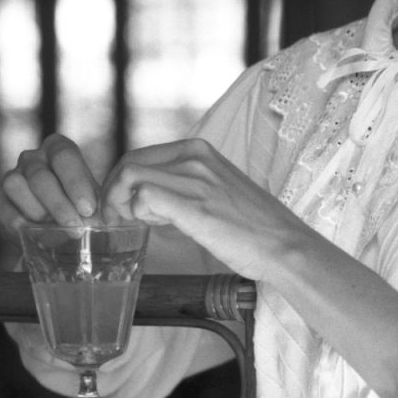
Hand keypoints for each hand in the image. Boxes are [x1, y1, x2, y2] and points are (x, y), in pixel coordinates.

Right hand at [0, 135, 103, 240]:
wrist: (59, 230)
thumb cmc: (82, 209)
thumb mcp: (95, 204)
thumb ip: (98, 208)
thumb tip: (97, 221)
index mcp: (58, 149)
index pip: (64, 155)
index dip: (76, 182)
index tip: (87, 209)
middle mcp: (32, 158)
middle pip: (40, 176)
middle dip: (59, 205)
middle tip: (76, 227)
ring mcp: (11, 175)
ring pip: (16, 186)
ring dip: (38, 213)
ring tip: (58, 231)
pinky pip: (1, 207)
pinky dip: (18, 223)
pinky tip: (35, 235)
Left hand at [101, 139, 302, 284]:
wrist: (285, 246)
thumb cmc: (255, 227)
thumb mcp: (218, 190)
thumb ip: (186, 186)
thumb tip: (151, 199)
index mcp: (200, 151)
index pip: (141, 155)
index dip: (122, 181)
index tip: (123, 205)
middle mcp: (195, 158)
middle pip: (128, 162)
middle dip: (113, 192)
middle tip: (118, 218)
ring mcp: (194, 179)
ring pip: (130, 176)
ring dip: (120, 203)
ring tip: (131, 224)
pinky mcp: (193, 205)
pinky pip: (144, 196)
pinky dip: (136, 213)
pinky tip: (149, 228)